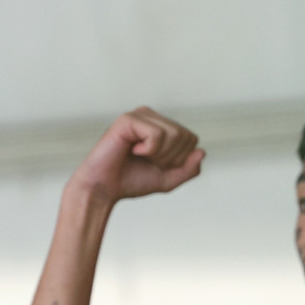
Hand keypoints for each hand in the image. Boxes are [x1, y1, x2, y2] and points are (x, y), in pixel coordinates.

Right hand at [67, 108, 204, 203]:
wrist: (102, 189)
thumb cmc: (130, 182)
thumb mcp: (167, 180)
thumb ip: (188, 169)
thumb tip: (202, 151)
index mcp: (161, 126)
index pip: (191, 139)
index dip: (179, 160)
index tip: (156, 165)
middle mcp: (151, 116)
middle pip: (185, 135)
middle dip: (170, 158)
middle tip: (146, 162)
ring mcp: (140, 115)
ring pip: (174, 134)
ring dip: (159, 155)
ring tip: (139, 156)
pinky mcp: (128, 119)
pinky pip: (157, 135)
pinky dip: (148, 150)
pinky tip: (132, 151)